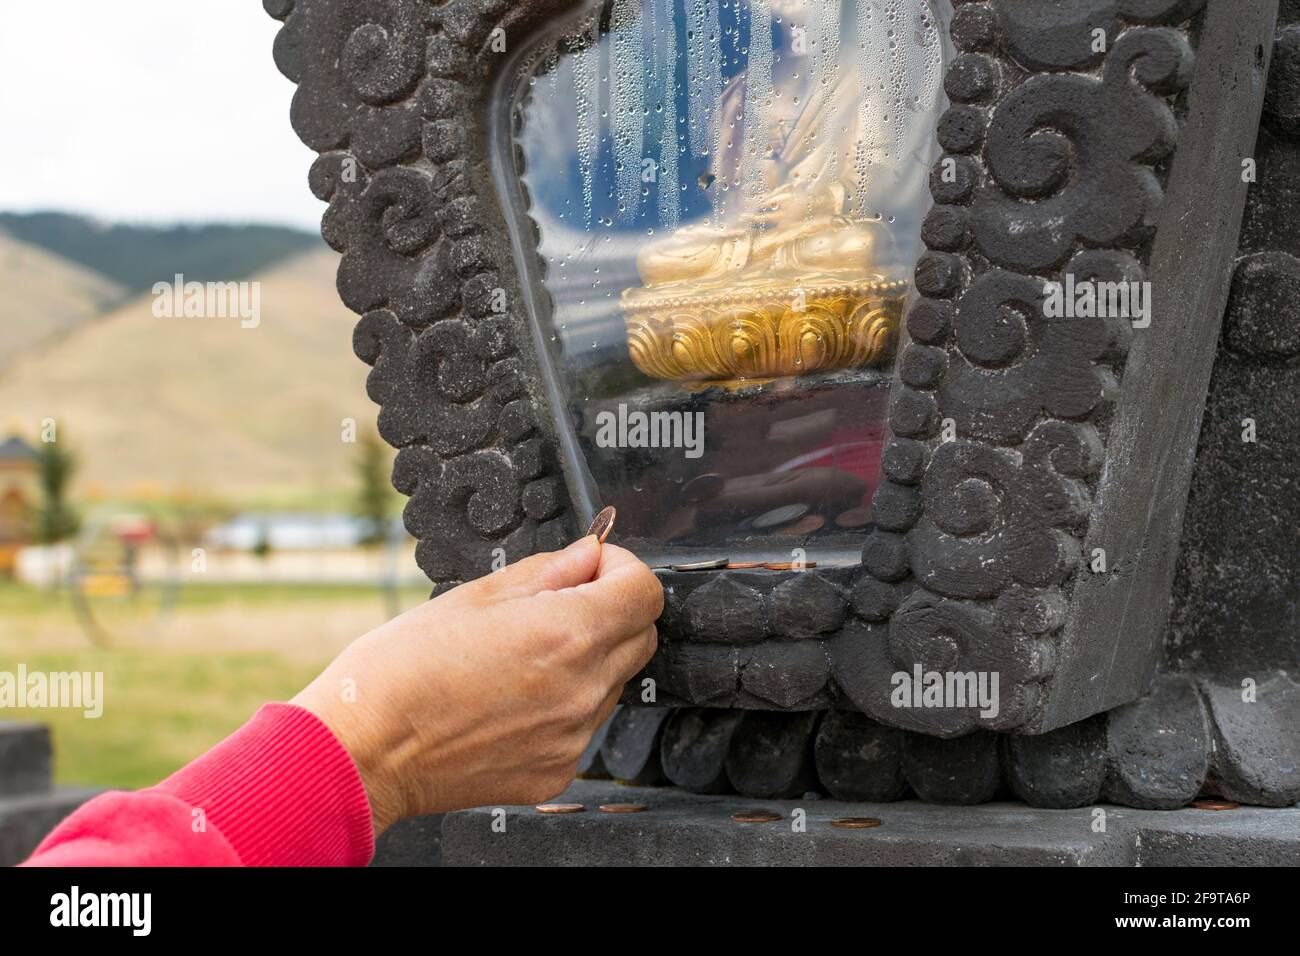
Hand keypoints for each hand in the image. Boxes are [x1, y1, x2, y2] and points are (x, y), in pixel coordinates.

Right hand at [291, 536, 661, 834]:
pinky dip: (565, 704)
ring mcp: (573, 736)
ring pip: (613, 681)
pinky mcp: (557, 770)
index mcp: (567, 635)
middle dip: (612, 610)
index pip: (645, 591)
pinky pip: (584, 725)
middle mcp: (582, 689)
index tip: (593, 566)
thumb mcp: (473, 597)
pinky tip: (514, 697)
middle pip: (641, 636)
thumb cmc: (401, 672)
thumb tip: (588, 554)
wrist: (365, 752)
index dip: (621, 569)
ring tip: (524, 655)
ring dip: (589, 658)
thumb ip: (547, 572)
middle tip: (561, 603)